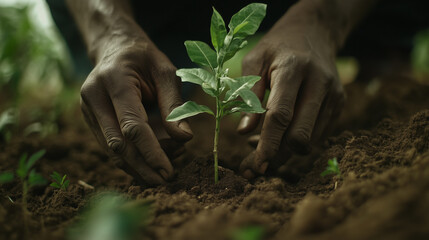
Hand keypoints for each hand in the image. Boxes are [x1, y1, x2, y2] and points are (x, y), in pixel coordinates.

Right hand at [80, 35, 192, 184]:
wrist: (115, 46)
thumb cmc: (145, 58)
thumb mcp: (166, 72)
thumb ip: (174, 104)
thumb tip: (185, 139)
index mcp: (113, 80)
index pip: (132, 126)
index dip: (151, 152)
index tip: (168, 171)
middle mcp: (93, 96)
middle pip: (118, 143)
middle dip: (142, 167)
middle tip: (165, 182)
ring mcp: (87, 108)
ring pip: (111, 148)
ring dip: (136, 166)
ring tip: (160, 175)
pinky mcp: (90, 118)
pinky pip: (110, 144)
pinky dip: (130, 157)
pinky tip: (148, 164)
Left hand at [238, 12, 344, 178]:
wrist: (315, 31)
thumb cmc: (278, 47)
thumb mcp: (255, 60)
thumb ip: (248, 94)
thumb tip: (243, 132)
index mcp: (295, 69)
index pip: (281, 115)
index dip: (267, 144)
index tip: (255, 166)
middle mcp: (320, 84)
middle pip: (300, 135)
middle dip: (277, 156)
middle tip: (252, 166)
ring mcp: (334, 95)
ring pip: (310, 141)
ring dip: (284, 151)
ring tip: (261, 143)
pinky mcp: (340, 104)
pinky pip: (318, 135)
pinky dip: (296, 142)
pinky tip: (280, 134)